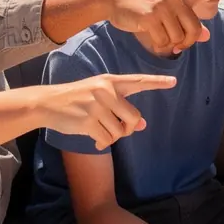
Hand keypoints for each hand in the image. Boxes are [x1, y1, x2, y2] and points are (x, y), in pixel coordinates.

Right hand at [42, 73, 175, 148]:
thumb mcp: (99, 96)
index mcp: (110, 81)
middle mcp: (106, 90)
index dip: (157, 83)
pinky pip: (107, 140)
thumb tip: (142, 125)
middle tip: (114, 129)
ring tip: (98, 130)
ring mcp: (97, 105)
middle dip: (127, 128)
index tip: (174, 82)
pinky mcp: (88, 120)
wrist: (49, 103)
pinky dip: (101, 143)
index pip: (138, 81)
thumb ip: (120, 106)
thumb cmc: (77, 99)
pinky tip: (92, 138)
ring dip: (111, 137)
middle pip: (134, 117)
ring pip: (120, 132)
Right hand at [100, 0, 223, 53]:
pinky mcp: (150, 16)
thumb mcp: (165, 8)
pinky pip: (164, 42)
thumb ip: (186, 20)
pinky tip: (151, 37)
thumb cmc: (141, 4)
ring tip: (160, 37)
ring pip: (179, 39)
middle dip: (187, 43)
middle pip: (195, 30)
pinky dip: (159, 46)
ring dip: (170, 45)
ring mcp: (162, 4)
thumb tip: (206, 35)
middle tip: (176, 45)